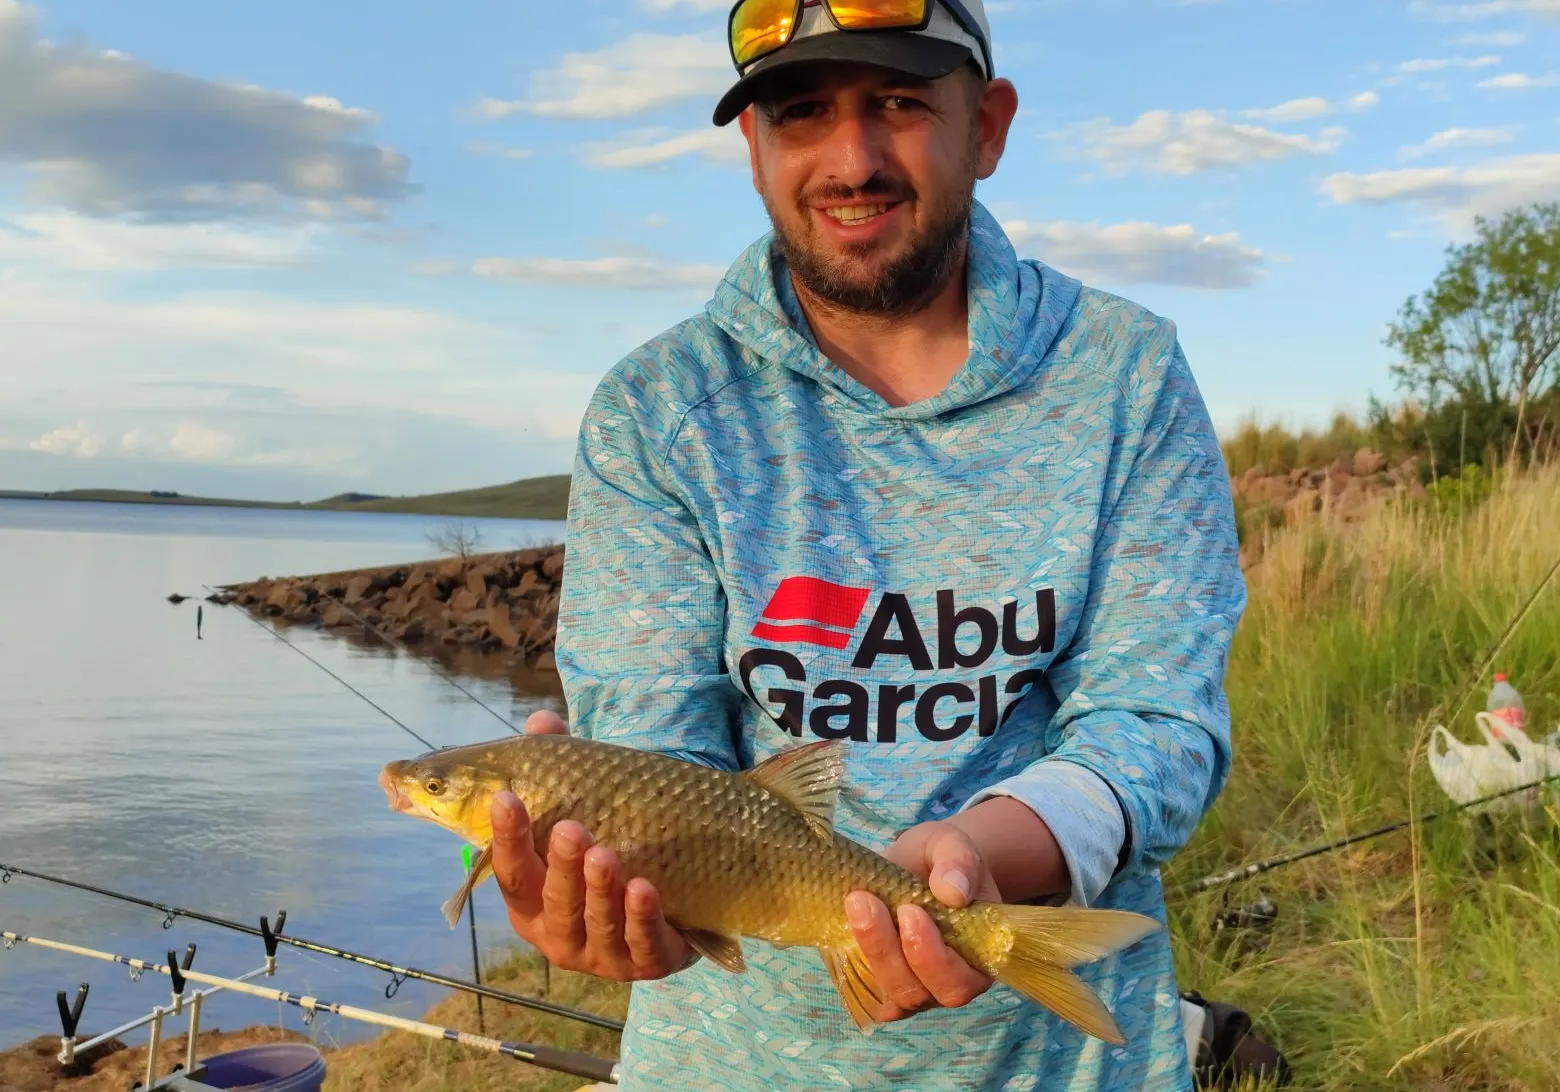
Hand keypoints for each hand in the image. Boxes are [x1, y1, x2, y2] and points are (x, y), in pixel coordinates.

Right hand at [487, 709, 695, 980]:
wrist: (671, 904)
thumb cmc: (610, 852)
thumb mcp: (584, 814)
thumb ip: (560, 768)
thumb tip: (542, 722)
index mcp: (531, 900)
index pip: (510, 872)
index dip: (506, 837)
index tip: (506, 797)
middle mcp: (558, 933)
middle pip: (554, 902)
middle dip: (561, 867)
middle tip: (570, 828)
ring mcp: (602, 954)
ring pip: (596, 926)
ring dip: (600, 891)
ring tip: (606, 855)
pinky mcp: (647, 962)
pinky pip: (643, 944)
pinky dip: (642, 917)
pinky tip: (644, 888)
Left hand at [844, 820, 1003, 1022]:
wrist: (914, 864)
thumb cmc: (940, 861)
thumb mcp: (952, 845)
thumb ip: (959, 861)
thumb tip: (953, 892)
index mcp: (975, 961)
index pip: (958, 982)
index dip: (932, 957)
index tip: (910, 911)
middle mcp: (943, 986)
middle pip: (916, 993)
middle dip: (888, 951)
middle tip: (868, 902)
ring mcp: (907, 989)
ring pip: (885, 993)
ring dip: (867, 950)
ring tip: (855, 902)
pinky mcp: (874, 984)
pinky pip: (858, 987)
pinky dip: (848, 959)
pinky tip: (843, 922)